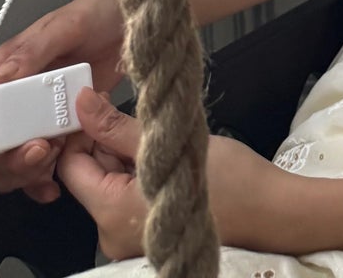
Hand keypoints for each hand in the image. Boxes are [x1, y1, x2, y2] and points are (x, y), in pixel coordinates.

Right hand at [0, 0, 125, 200]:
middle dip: (10, 160)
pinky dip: (42, 180)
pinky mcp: (62, 129)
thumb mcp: (67, 27)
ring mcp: (39, 117)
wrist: (135, 23)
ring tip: (56, 159)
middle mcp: (16, 97)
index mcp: (7, 69)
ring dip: (28, 172)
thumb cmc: (98, 13)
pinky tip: (53, 187)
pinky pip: (43, 164)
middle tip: (42, 151)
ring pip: (14, 161)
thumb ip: (33, 52)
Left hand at [59, 87, 287, 258]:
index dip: (81, 131)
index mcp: (110, 213)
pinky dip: (139, 171)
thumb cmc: (229, 180)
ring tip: (158, 129)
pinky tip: (163, 152)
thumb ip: (116, 126)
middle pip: (90, 176)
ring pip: (110, 183)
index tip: (101, 102)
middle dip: (106, 141)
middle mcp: (110, 235)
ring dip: (125, 154)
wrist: (271, 213)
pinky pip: (127, 197)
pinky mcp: (145, 236)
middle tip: (137, 110)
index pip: (70, 166)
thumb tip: (81, 101)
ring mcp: (128, 240)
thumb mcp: (168, 139)